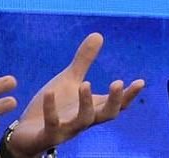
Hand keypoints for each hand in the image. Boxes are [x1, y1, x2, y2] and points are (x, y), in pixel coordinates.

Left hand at [7, 33, 144, 156]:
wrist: (28, 133)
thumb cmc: (54, 107)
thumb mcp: (69, 81)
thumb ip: (84, 61)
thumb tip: (98, 34)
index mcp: (91, 108)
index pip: (116, 104)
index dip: (128, 95)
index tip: (140, 81)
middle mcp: (83, 120)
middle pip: (106, 115)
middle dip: (114, 101)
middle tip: (117, 83)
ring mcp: (67, 129)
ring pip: (83, 121)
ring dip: (86, 103)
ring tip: (85, 84)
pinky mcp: (48, 134)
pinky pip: (52, 124)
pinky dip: (51, 109)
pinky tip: (49, 92)